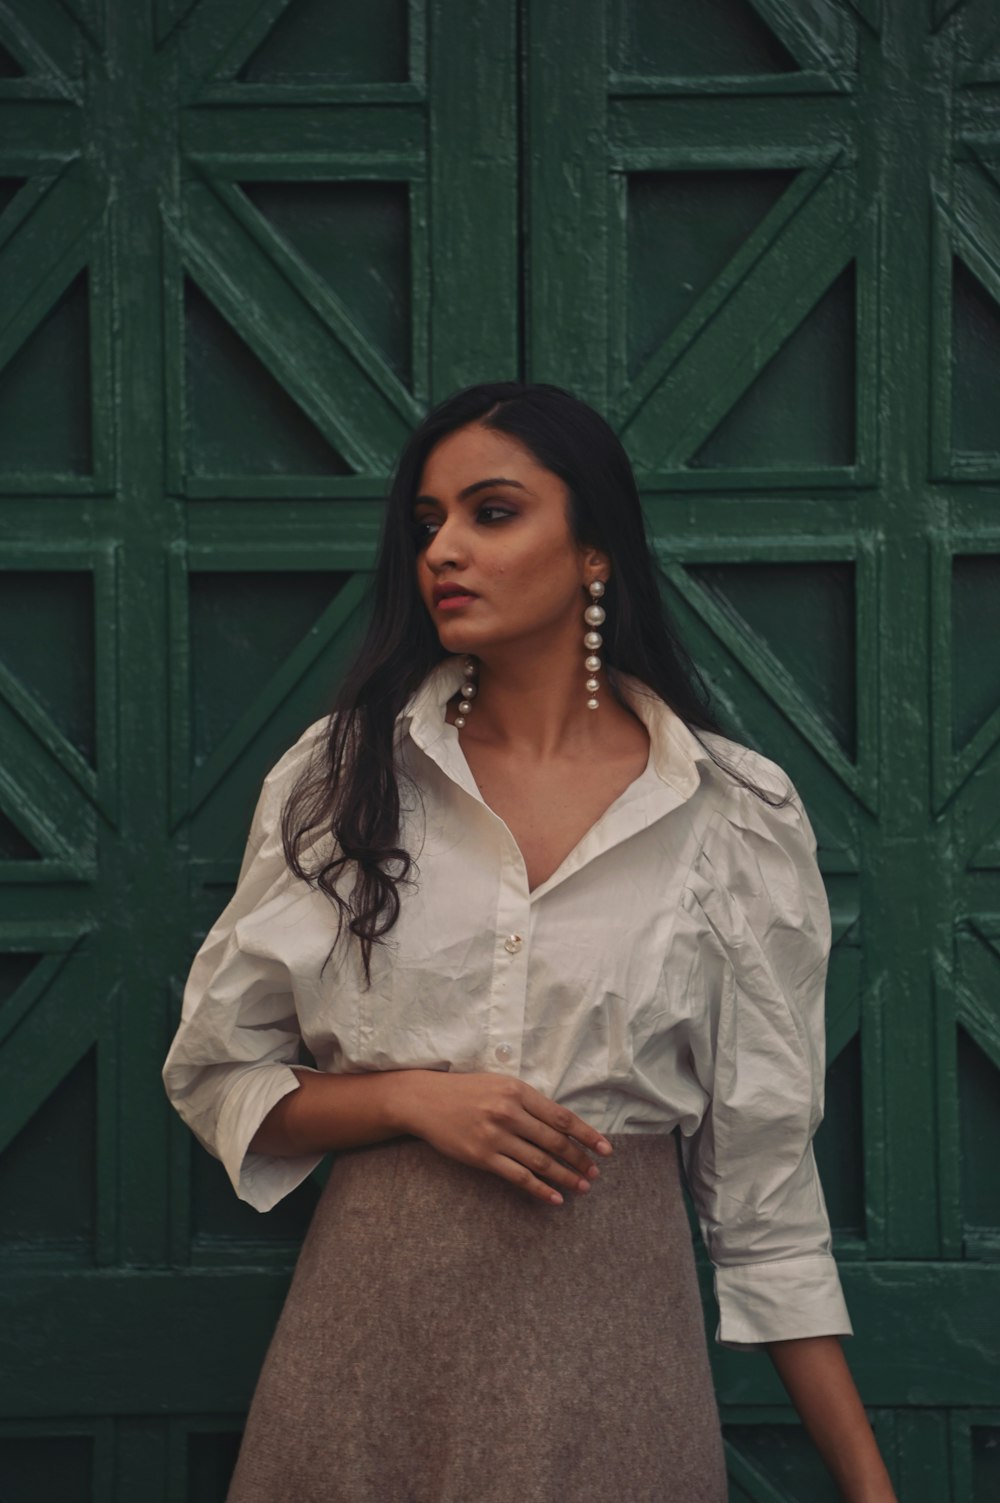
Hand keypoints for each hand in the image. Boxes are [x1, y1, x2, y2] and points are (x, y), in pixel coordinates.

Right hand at [395, 1070, 613, 1203]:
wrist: (425, 1101)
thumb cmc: (466, 1091)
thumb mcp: (500, 1084)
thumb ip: (528, 1101)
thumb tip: (562, 1124)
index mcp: (517, 1091)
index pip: (561, 1117)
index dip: (587, 1134)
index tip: (605, 1148)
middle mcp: (509, 1113)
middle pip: (555, 1141)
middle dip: (579, 1159)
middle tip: (595, 1171)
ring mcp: (495, 1136)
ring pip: (541, 1162)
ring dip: (566, 1177)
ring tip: (582, 1186)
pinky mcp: (482, 1157)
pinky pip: (518, 1177)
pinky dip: (540, 1189)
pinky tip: (555, 1197)